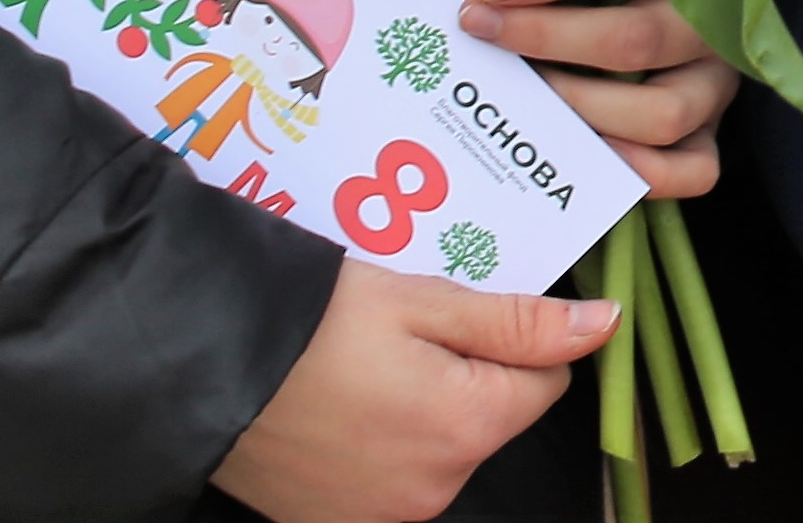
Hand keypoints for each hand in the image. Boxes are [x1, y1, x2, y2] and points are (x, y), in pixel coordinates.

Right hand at [213, 260, 615, 521]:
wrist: (197, 369)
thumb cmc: (309, 323)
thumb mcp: (425, 301)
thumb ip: (521, 323)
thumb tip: (605, 326)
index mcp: (467, 426)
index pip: (545, 380)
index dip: (512, 340)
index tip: (461, 316)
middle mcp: (434, 488)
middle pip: (494, 418)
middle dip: (467, 374)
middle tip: (400, 338)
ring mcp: (385, 515)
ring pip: (446, 448)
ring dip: (424, 409)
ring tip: (364, 371)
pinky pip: (396, 479)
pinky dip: (383, 445)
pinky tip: (342, 409)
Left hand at [447, 0, 729, 203]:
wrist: (678, 36)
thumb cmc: (610, 0)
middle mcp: (704, 32)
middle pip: (636, 41)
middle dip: (547, 38)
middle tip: (481, 31)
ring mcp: (713, 91)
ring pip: (664, 114)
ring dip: (582, 110)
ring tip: (522, 101)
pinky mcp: (709, 143)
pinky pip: (693, 171)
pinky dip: (642, 173)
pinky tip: (581, 157)